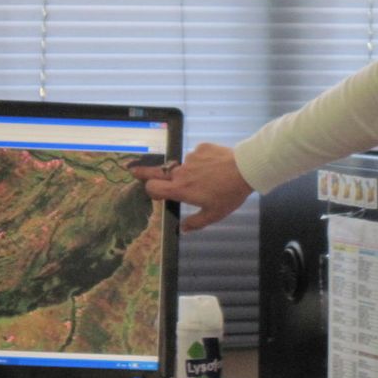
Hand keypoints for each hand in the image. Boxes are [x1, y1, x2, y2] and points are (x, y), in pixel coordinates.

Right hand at [129, 143, 252, 231]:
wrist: (246, 169)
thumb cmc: (229, 194)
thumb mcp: (214, 214)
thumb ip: (195, 222)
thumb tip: (182, 229)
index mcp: (181, 189)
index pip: (153, 187)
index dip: (151, 190)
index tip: (152, 192)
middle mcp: (181, 172)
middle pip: (156, 171)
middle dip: (143, 171)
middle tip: (132, 170)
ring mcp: (191, 157)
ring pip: (184, 165)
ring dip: (190, 171)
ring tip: (210, 177)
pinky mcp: (201, 147)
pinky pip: (197, 155)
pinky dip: (203, 161)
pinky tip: (216, 167)